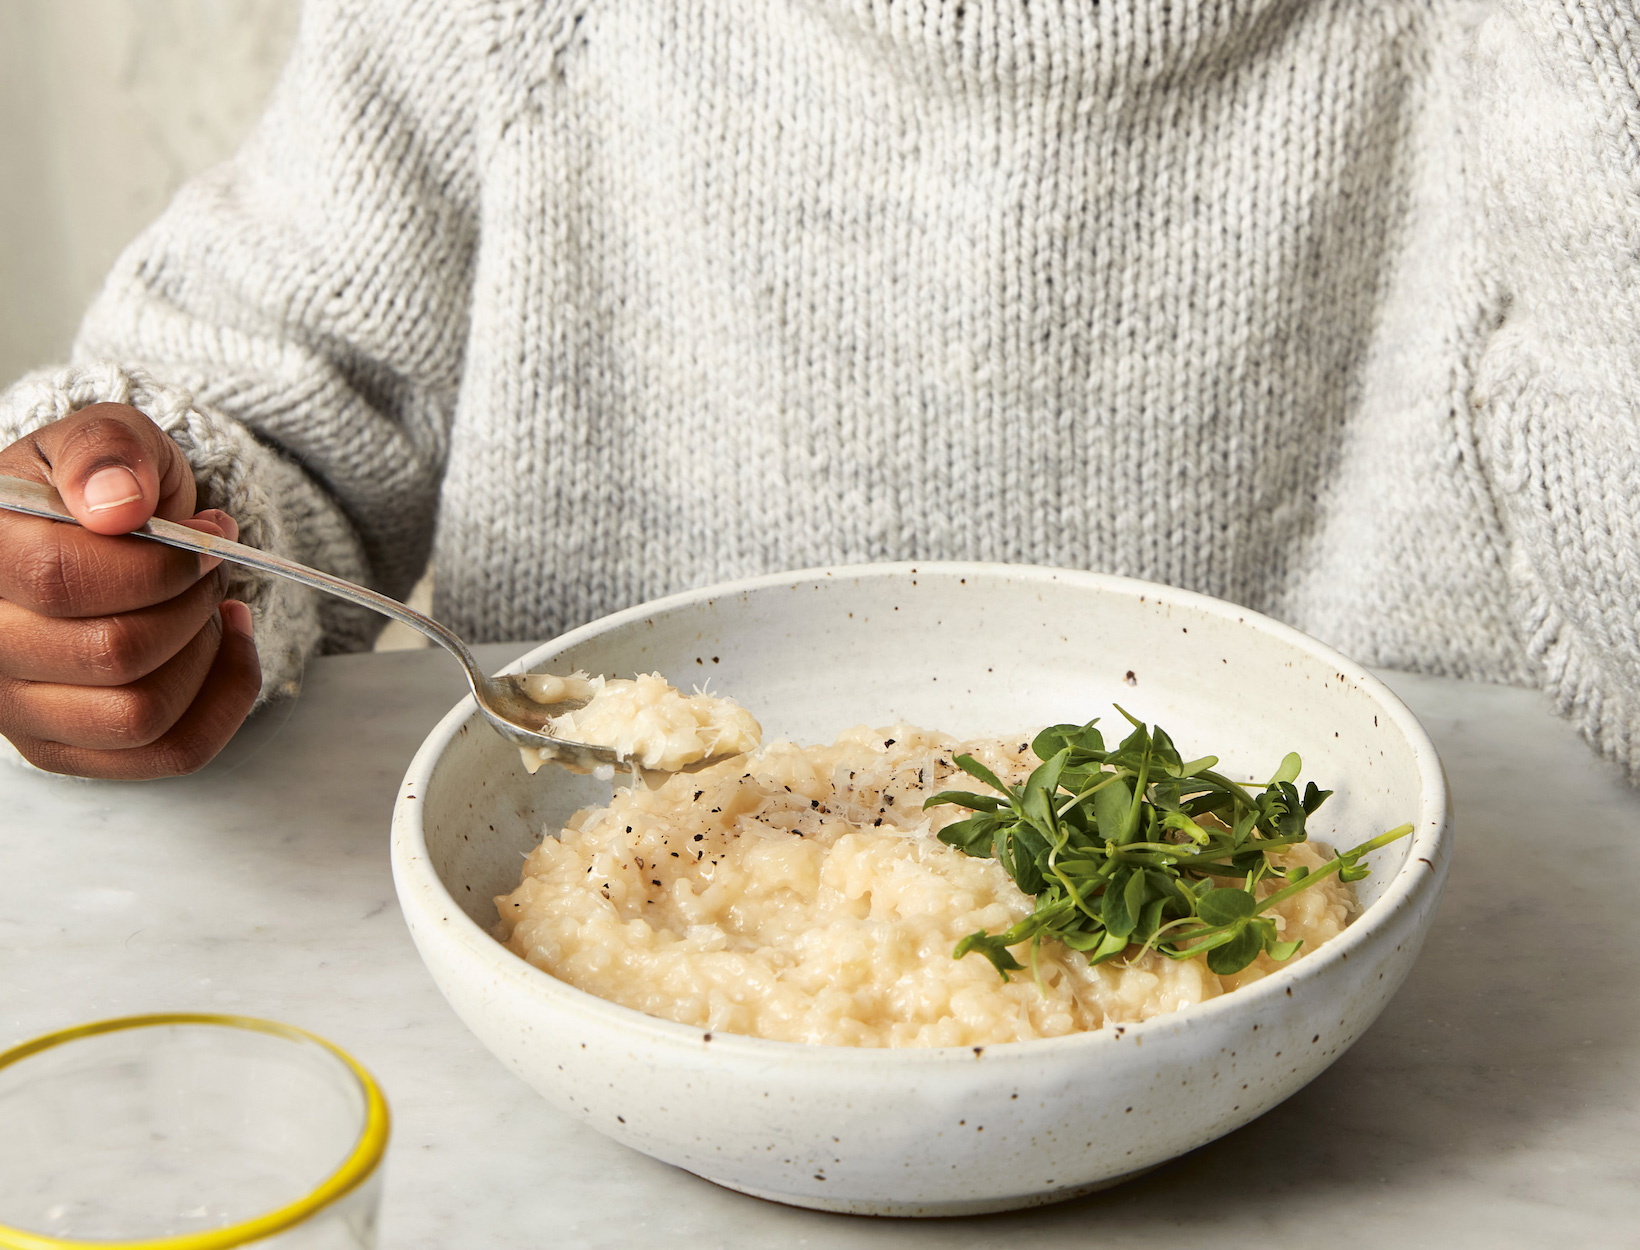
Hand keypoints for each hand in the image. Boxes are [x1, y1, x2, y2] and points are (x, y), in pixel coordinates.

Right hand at [0, 403, 260, 777]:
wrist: (105, 533)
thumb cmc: (102, 489)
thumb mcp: (107, 440)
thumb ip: (107, 453)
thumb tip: (118, 504)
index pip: (63, 579)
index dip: (159, 563)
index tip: (207, 538)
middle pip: (113, 653)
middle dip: (190, 602)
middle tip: (210, 566)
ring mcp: (17, 708)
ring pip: (141, 713)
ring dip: (204, 652)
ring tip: (206, 604)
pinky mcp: (64, 748)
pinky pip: (169, 752)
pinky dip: (224, 698)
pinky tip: (227, 642)